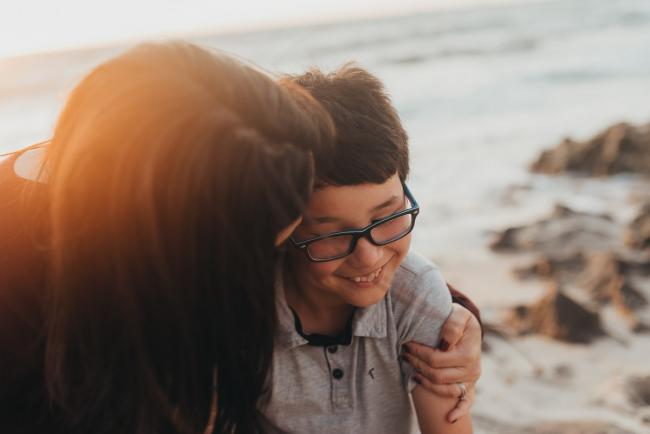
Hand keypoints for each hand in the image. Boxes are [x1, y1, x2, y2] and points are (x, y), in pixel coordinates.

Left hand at [403, 303, 481, 421]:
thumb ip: (453, 324)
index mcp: (469, 353)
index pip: (437, 359)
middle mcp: (472, 369)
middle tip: (404, 353)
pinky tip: (449, 418)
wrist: (468, 327)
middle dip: (417, 364)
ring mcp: (470, 380)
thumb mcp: (459, 313)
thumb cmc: (459, 319)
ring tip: (411, 369)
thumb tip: (444, 343)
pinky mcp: (469, 387)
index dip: (418, 353)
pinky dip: (459, 411)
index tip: (407, 344)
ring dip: (424, 381)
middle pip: (437, 375)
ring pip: (444, 389)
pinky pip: (466, 403)